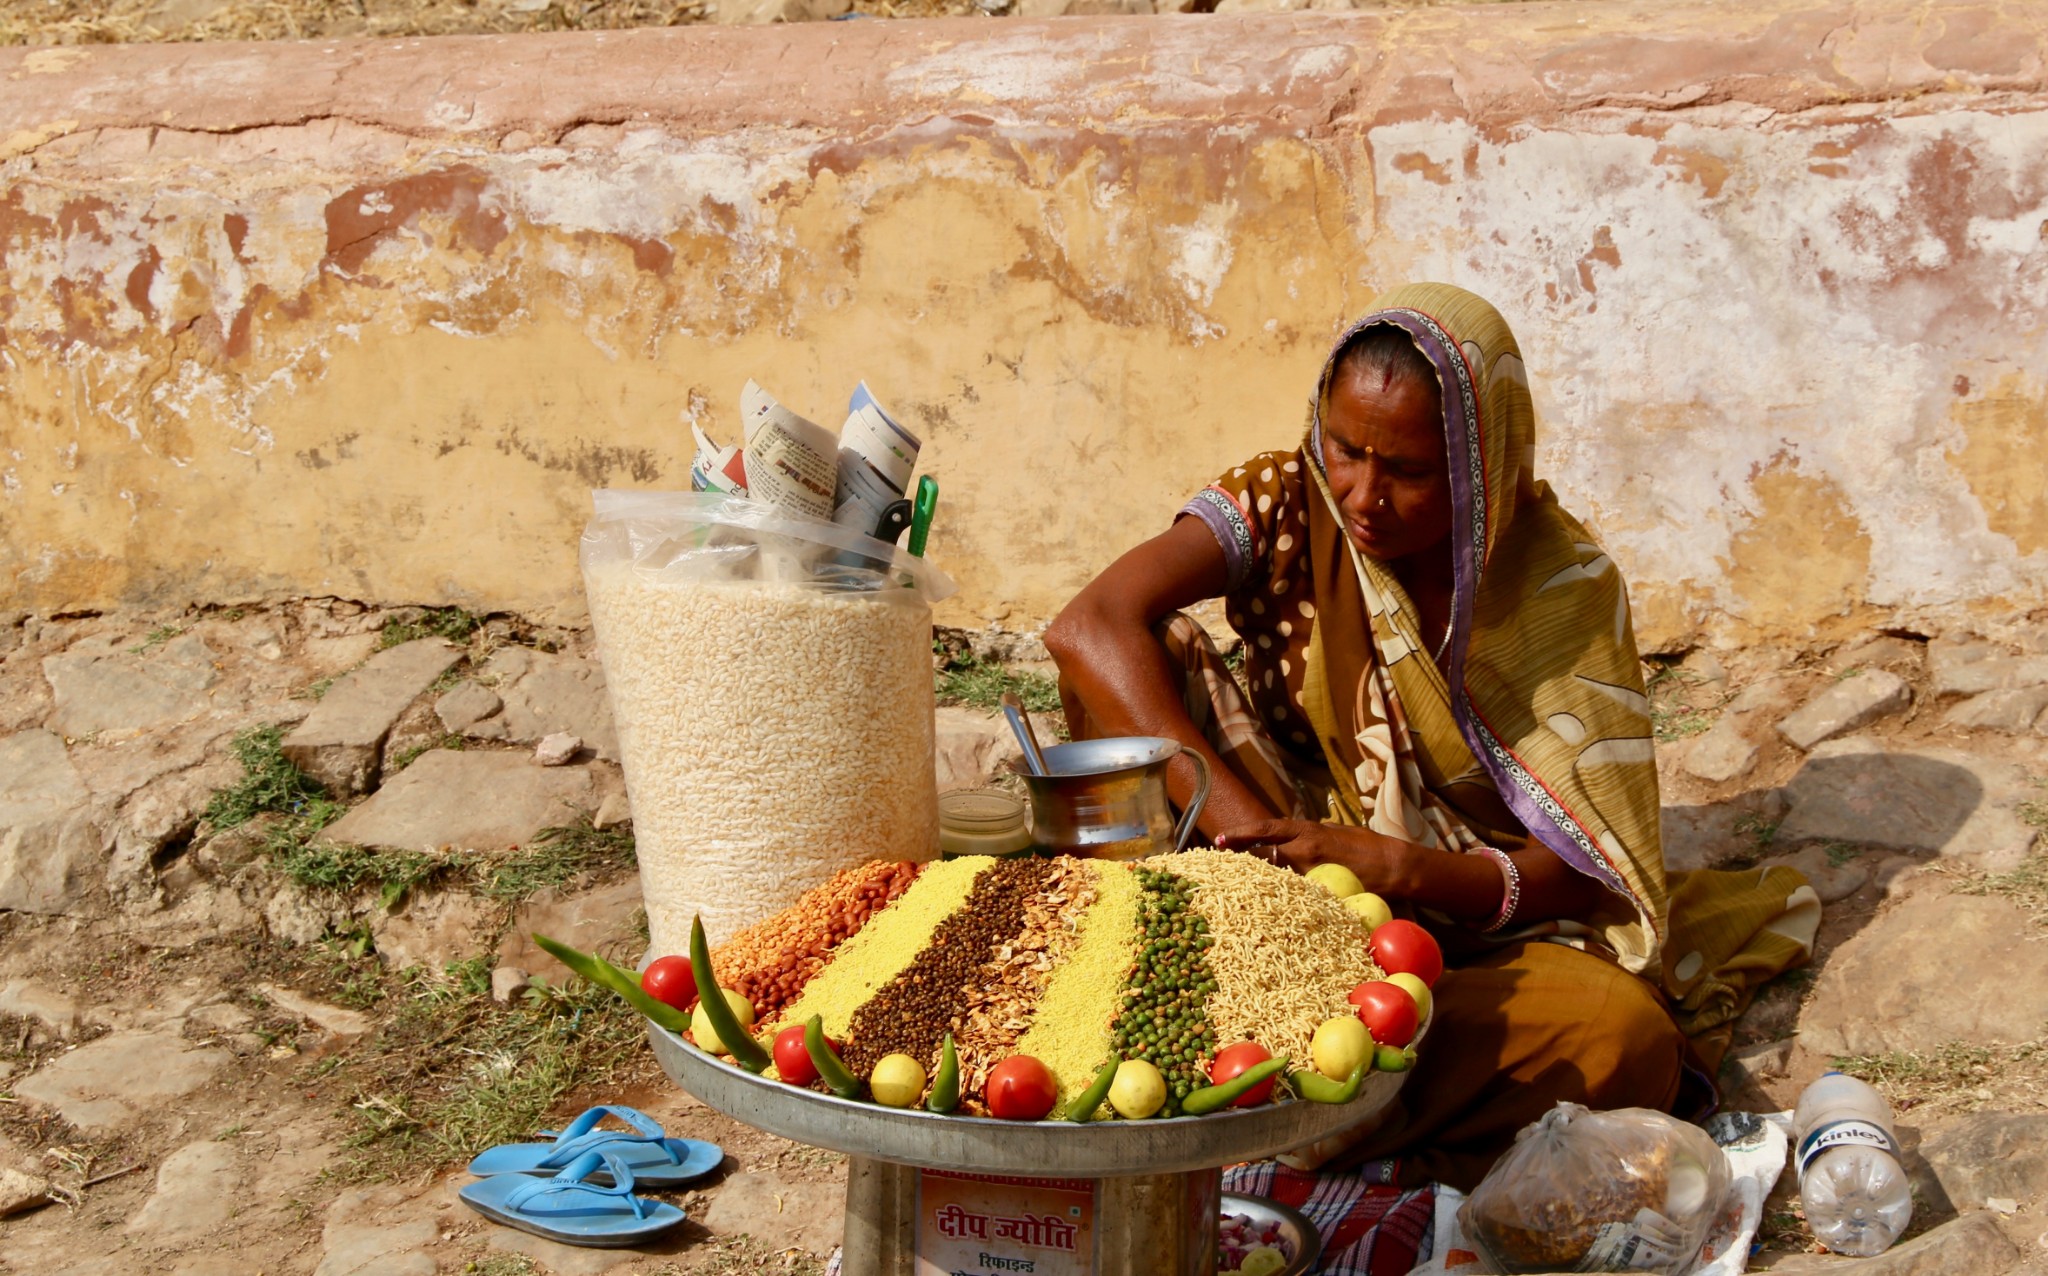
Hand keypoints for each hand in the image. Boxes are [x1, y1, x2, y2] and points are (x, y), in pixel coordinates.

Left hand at [1214, 819, 1417, 897]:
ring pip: (1274, 877)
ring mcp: (1312, 873)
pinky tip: (1265, 905)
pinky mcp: (1321, 892)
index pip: (1267, 831)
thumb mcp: (1335, 831)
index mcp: (1309, 831)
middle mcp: (1306, 850)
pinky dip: (1278, 897)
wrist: (1394, 867)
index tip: (1220, 839)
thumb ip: (1311, 834)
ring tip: (1233, 886)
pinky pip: (1293, 895)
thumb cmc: (1367, 846)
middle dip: (1239, 859)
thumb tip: (1291, 836)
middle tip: (1217, 863)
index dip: (1241, 834)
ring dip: (1254, 880)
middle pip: (1263, 855)